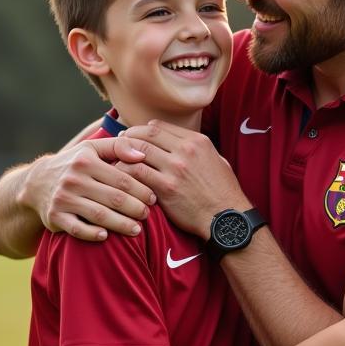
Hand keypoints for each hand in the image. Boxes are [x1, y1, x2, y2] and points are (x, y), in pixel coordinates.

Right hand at [20, 136, 155, 239]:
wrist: (37, 183)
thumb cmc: (75, 165)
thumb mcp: (92, 149)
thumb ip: (118, 147)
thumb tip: (143, 155)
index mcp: (86, 161)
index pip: (122, 178)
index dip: (142, 190)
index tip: (154, 199)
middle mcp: (73, 179)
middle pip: (114, 198)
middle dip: (135, 208)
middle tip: (148, 215)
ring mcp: (63, 199)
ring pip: (99, 215)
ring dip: (121, 224)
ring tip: (137, 230)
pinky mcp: (55, 217)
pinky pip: (77, 229)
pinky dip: (92, 234)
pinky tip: (106, 236)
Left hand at [120, 122, 247, 237]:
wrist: (228, 219)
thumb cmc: (223, 192)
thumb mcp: (217, 161)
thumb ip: (197, 149)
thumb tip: (179, 141)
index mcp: (198, 141)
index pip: (159, 126)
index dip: (142, 130)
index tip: (134, 137)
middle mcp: (186, 150)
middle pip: (146, 135)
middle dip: (128, 138)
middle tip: (118, 146)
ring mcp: (175, 169)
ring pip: (138, 151)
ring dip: (123, 155)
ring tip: (117, 161)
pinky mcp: (166, 188)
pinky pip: (137, 173)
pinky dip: (125, 173)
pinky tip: (122, 178)